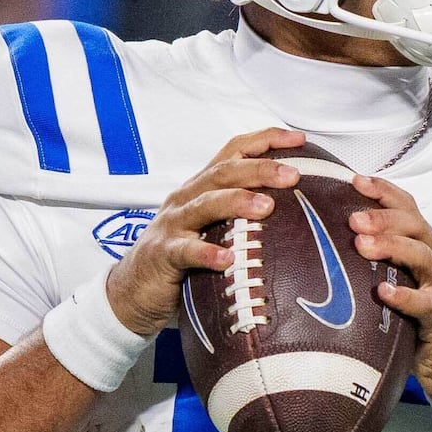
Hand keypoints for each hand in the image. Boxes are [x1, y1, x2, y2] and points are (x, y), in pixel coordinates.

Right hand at [105, 128, 309, 336]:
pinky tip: (227, 258)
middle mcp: (186, 198)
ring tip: (268, 207)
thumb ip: (242, 219)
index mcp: (201, 188)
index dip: (265, 140)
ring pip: (206, 204)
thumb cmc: (182, 260)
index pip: (233, 152)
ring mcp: (173, 224)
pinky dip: (207, 253)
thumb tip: (297, 218)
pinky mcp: (163, 254)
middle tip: (293, 174)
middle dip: (260, 169)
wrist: (132, 291)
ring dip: (238, 202)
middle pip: (224, 172)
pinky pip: (186, 250)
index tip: (299, 140)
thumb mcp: (212, 231)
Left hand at [343, 174, 431, 400]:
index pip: (408, 209)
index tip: (354, 180)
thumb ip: (375, 265)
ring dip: (392, 247)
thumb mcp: (399, 283)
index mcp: (424, 248)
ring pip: (422, 257)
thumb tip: (325, 247)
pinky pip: (426, 303)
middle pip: (415, 227)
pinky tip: (383, 292)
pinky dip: (405, 296)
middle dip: (383, 218)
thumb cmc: (420, 320)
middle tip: (352, 219)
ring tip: (362, 245)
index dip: (384, 191)